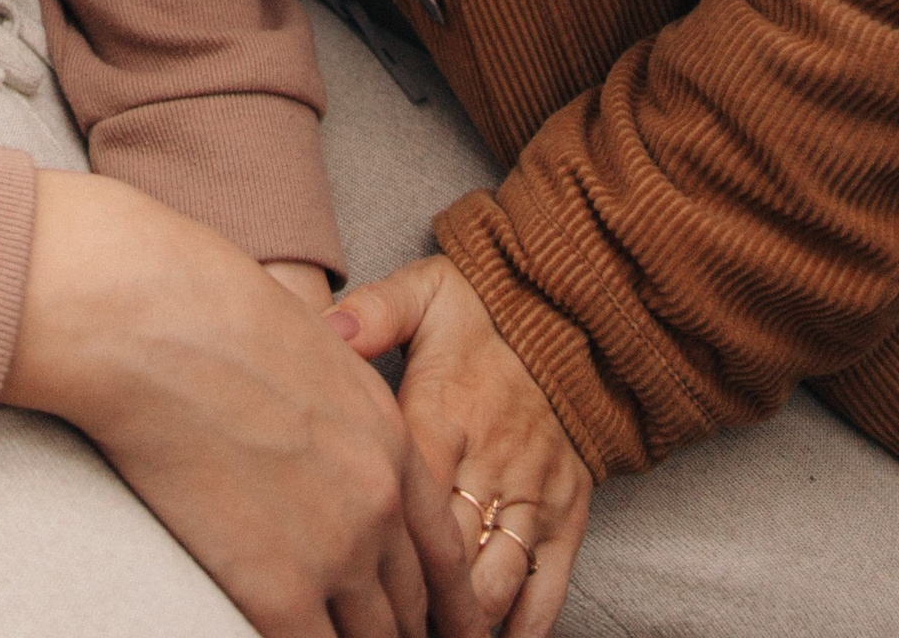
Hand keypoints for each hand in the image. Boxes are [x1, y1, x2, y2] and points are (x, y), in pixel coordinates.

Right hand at [6, 174, 481, 636]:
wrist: (152, 323)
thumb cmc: (210, 311)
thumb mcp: (309, 346)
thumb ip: (335, 409)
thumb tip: (320, 437)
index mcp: (390, 440)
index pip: (443, 548)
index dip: (449, 600)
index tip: (449, 627)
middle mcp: (379, 502)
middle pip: (411, 604)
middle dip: (404, 631)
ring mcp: (335, 551)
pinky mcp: (278, 590)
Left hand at [332, 255, 590, 634]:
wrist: (572, 318)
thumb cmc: (484, 314)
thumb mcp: (426, 295)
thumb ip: (374, 313)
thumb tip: (326, 329)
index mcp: (446, 414)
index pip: (409, 502)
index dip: (380, 551)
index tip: (348, 575)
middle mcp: (493, 463)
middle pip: (448, 556)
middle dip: (414, 601)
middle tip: (379, 621)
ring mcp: (535, 494)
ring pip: (496, 582)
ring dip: (463, 620)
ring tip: (427, 635)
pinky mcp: (568, 513)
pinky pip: (549, 586)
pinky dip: (523, 626)